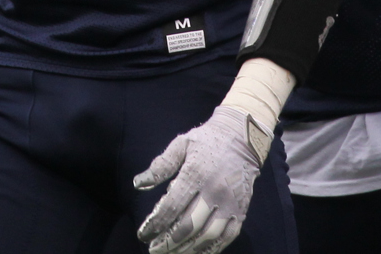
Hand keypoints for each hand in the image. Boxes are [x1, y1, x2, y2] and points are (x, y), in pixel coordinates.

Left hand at [134, 99, 270, 253]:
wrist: (242, 137)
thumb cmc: (206, 141)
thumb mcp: (181, 144)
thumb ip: (160, 166)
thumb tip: (138, 184)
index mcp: (195, 174)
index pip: (171, 206)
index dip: (155, 224)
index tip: (143, 234)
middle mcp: (213, 191)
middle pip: (189, 225)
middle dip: (168, 241)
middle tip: (154, 249)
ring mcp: (230, 203)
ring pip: (207, 235)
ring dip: (187, 249)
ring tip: (172, 253)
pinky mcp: (241, 210)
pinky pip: (226, 237)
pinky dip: (211, 249)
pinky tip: (196, 252)